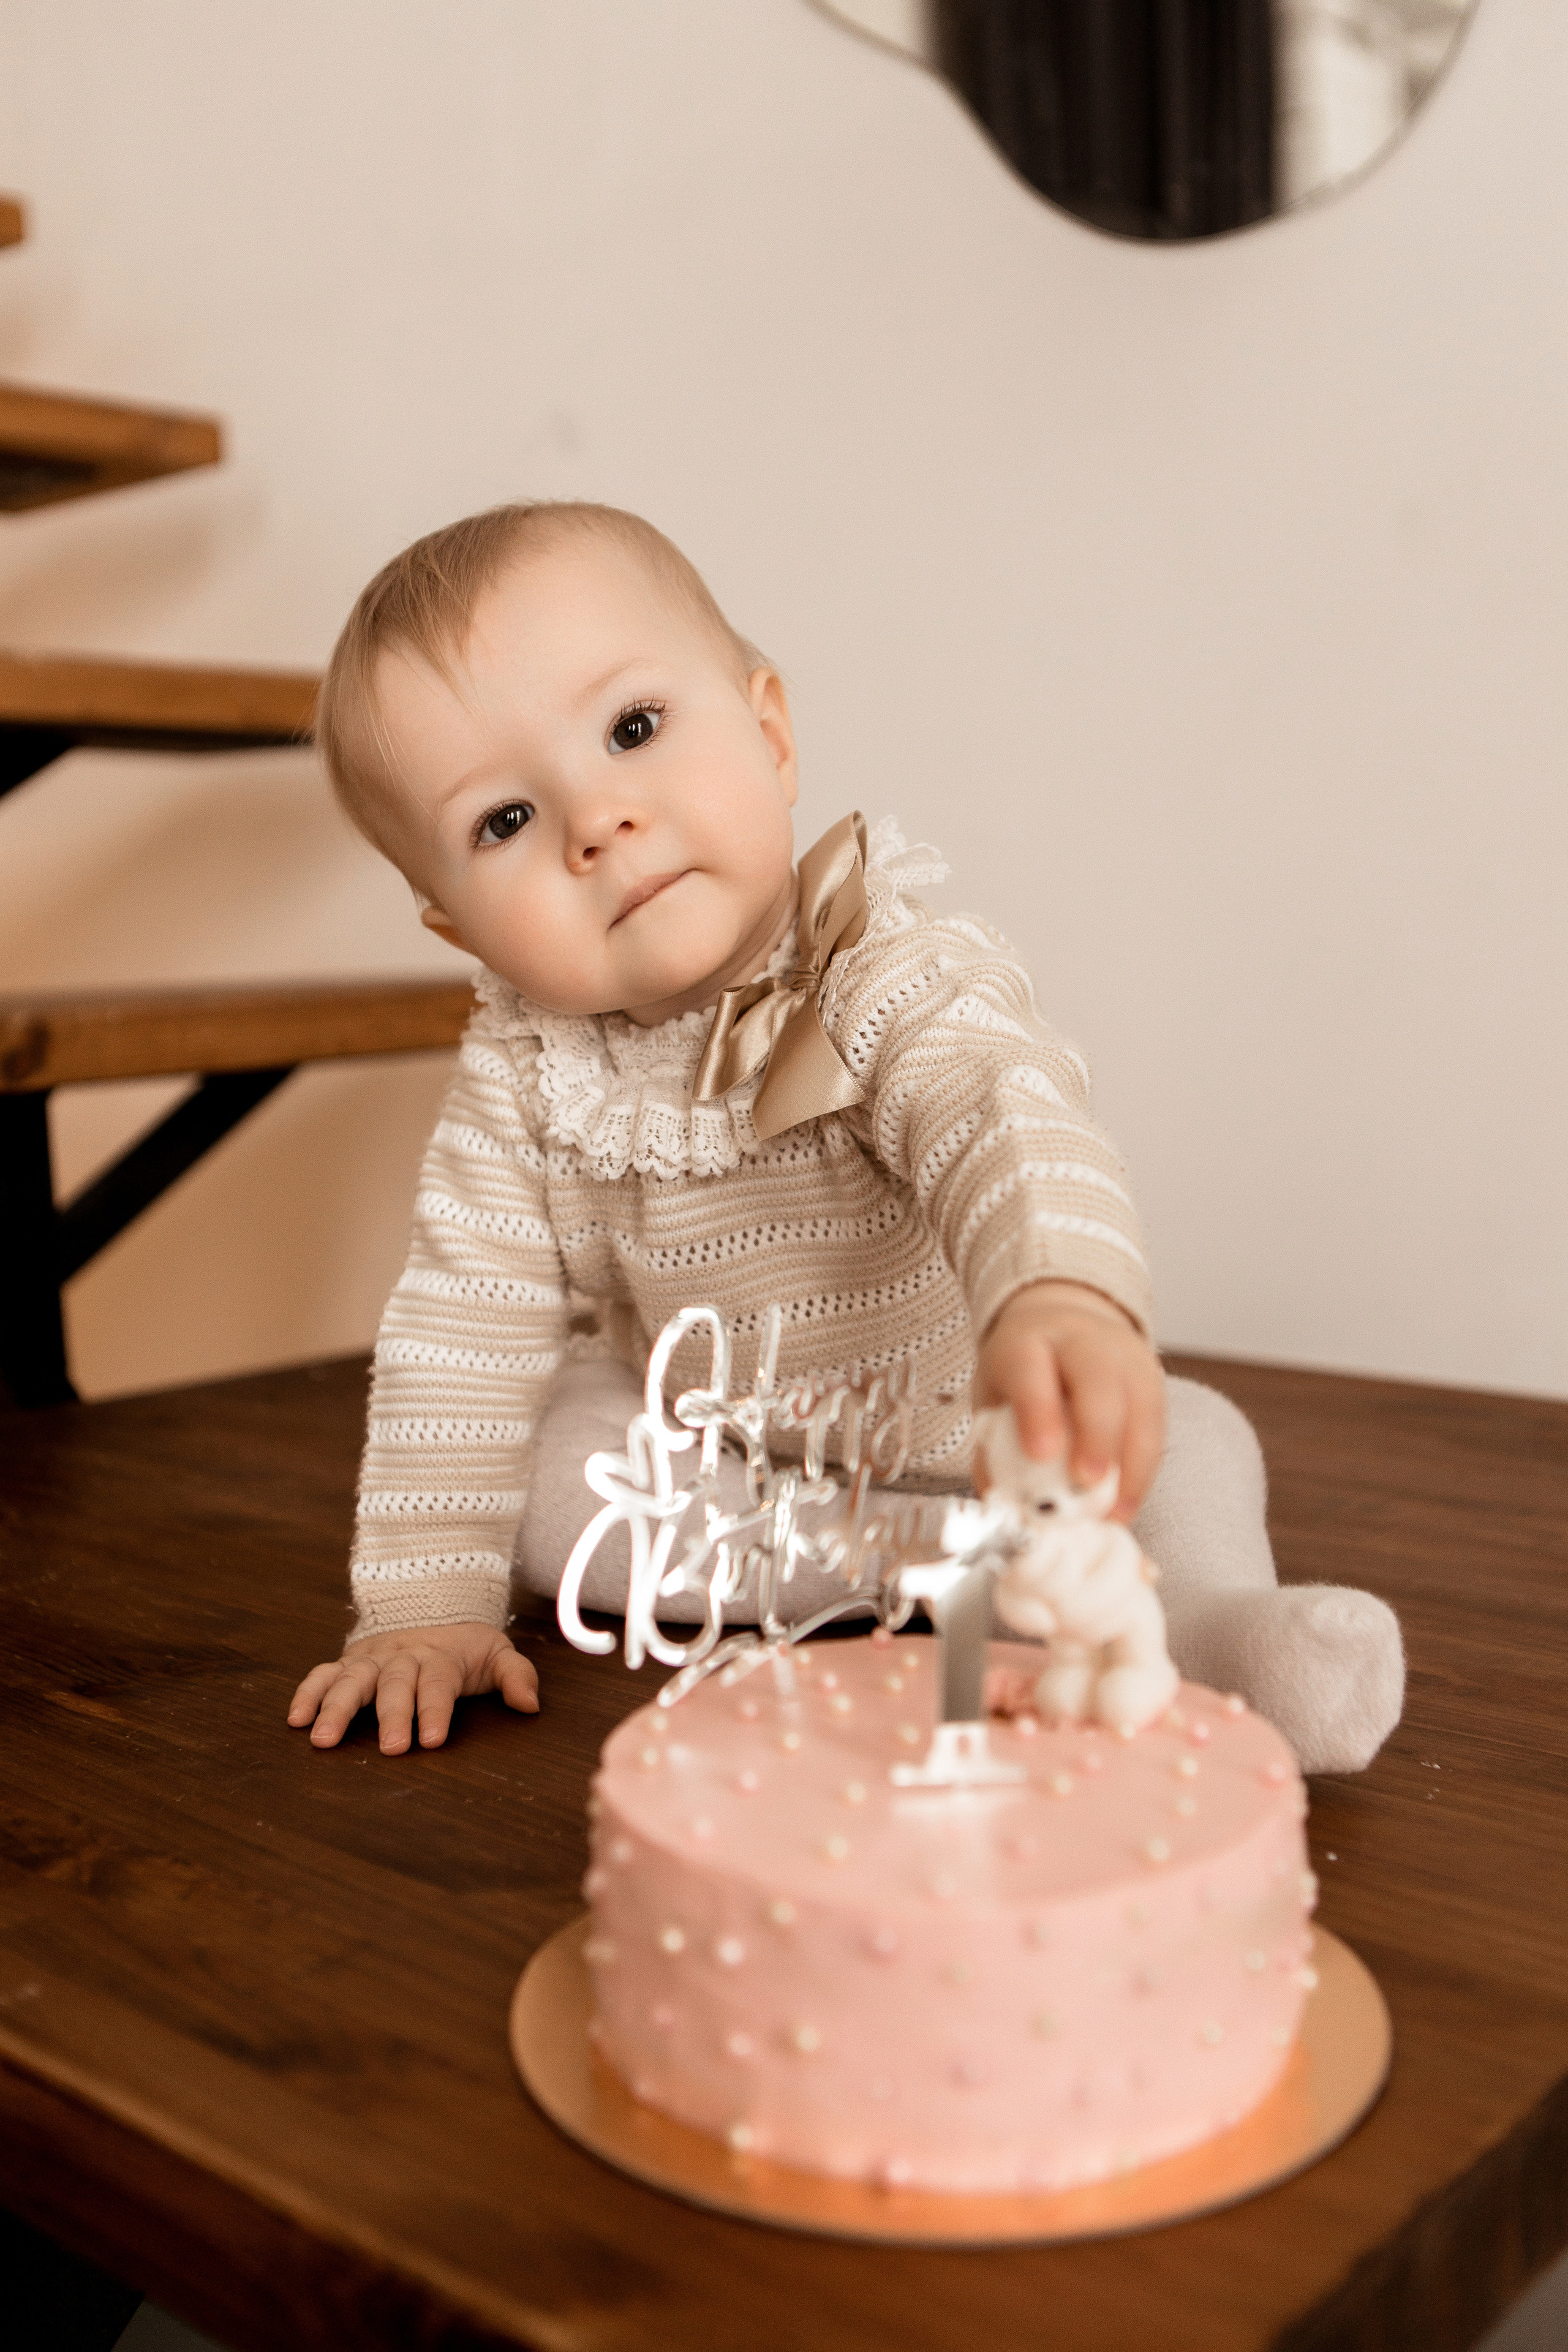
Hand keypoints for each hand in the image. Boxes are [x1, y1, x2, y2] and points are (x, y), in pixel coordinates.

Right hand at [288, 1621, 539, 1753]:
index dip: (434, 1709)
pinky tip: (296, 1719)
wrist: (431, 1608)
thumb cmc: (465, 1647)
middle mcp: (403, 1656)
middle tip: (390, 1748)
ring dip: (336, 1707)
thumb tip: (530, 1705)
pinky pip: (323, 1673)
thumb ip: (516, 1676)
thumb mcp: (497, 1655)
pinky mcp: (349, 1662)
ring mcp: (372, 1659)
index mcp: (440, 1656)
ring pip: (352, 1679)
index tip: (430, 1740)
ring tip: (323, 1739)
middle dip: (391, 1715)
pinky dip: (308, 1692)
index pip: (438, 1682)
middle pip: (395, 1683)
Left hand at [973, 1281, 1164, 1522]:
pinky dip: (1144, 1469)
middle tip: (1087, 1481)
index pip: (1031, 1369)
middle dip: (1096, 1433)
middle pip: (1097, 1378)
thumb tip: (1001, 1501)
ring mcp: (1123, 1356)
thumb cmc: (1023, 1375)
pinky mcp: (1153, 1378)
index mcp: (1027, 1342)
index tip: (1040, 1454)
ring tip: (1114, 1510)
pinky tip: (1127, 1502)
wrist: (1062, 1328)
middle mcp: (1080, 1341)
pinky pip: (1157, 1425)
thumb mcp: (994, 1398)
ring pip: (1139, 1402)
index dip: (1038, 1410)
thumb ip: (991, 1448)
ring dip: (1131, 1462)